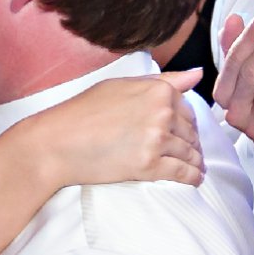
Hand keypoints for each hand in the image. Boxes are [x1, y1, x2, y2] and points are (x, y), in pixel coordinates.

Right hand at [15, 69, 204, 188]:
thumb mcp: (121, 86)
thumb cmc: (82, 112)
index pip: (188, 109)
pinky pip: (183, 173)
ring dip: (195, 162)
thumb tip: (197, 74)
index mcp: (158, 90)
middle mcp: (162, 112)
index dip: (188, 124)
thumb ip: (162, 80)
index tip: (185, 134)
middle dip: (192, 144)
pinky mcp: (149, 165)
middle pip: (191, 132)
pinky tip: (194, 180)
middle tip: (191, 154)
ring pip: (189, 153)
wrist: (57, 143)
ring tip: (195, 168)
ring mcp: (156, 139)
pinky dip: (192, 177)